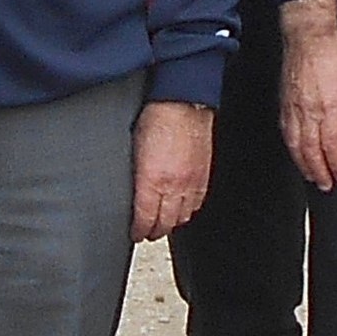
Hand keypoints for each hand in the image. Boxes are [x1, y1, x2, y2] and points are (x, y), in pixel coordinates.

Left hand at [132, 100, 214, 240]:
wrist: (183, 101)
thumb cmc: (155, 118)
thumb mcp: (134, 149)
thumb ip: (135, 175)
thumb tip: (132, 191)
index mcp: (152, 181)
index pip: (145, 219)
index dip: (139, 231)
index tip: (135, 234)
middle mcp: (174, 186)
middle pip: (166, 223)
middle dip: (155, 231)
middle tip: (148, 233)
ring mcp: (192, 181)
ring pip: (184, 216)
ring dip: (173, 222)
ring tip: (164, 223)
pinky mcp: (204, 174)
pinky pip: (198, 202)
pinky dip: (189, 209)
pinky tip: (183, 208)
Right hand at [279, 0, 336, 188]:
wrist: (307, 37)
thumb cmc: (333, 56)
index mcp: (328, 108)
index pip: (332, 145)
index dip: (336, 164)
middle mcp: (307, 112)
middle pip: (311, 151)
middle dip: (318, 171)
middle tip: (325, 186)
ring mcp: (292, 109)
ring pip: (295, 145)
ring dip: (303, 164)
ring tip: (310, 177)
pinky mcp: (284, 103)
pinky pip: (285, 132)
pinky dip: (291, 148)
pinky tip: (295, 153)